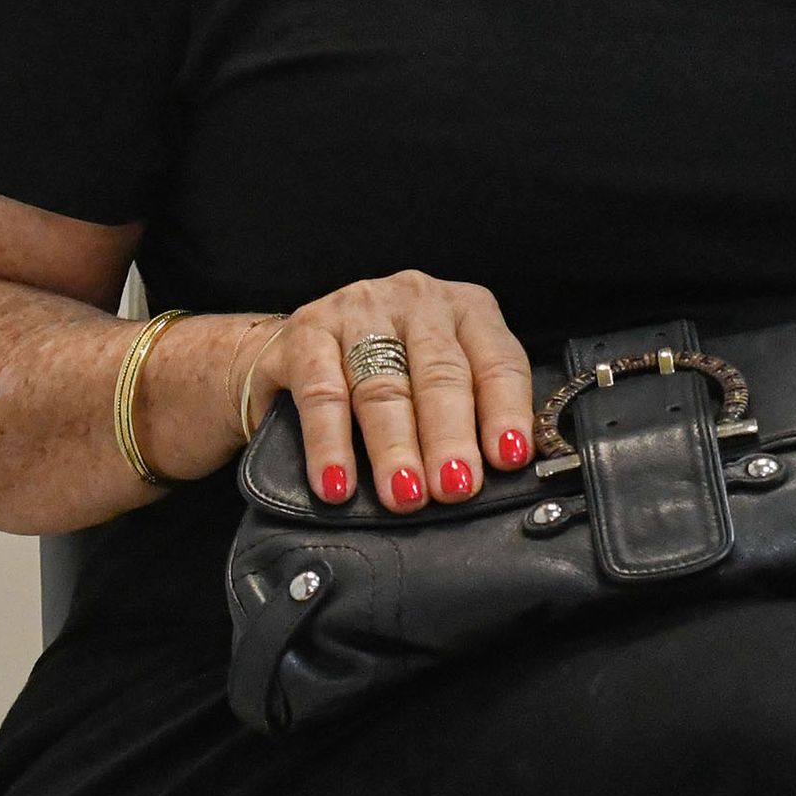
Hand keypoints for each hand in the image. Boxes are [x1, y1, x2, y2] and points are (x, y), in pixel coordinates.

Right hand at [241, 270, 536, 513]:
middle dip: (450, 437)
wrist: (287, 345)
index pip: (498, 362)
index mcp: (468, 310)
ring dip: (395, 447)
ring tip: (405, 494)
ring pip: (383, 387)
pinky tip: (337, 483)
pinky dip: (329, 444)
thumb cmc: (385, 369)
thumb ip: (471, 411)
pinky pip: (320, 394)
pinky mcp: (307, 332)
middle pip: (441, 375)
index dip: (506, 411)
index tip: (508, 458)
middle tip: (455, 487)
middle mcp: (419, 301)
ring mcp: (360, 311)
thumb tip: (497, 471)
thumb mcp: (437, 377)